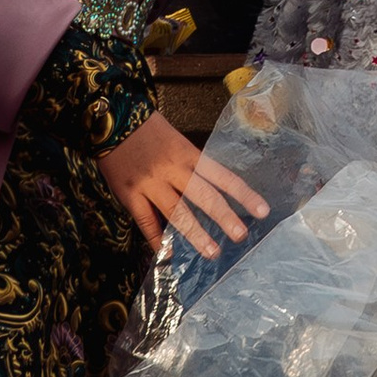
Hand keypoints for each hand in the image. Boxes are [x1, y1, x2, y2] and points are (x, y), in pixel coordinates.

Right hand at [100, 110, 270, 262]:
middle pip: (204, 195)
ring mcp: (151, 183)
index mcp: (188, 154)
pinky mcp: (130, 195)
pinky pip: (146, 221)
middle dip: (224, 217)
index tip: (262, 210)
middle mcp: (173, 169)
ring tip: (211, 252)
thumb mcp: (176, 142)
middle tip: (241, 235)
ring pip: (177, 213)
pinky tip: (168, 254)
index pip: (222, 176)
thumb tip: (210, 191)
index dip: (243, 194)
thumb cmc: (149, 131)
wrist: (114, 122)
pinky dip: (157, 239)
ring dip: (196, 235)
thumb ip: (190, 166)